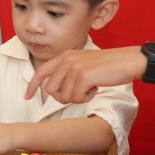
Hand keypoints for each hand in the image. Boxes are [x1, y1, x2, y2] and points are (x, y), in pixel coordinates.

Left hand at [26, 47, 141, 105]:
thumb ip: (68, 73)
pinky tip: (95, 88)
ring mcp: (74, 67)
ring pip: (64, 96)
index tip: (28, 97)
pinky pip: (76, 97)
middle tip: (79, 94)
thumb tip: (54, 91)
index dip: (33, 86)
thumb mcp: (83, 64)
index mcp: (64, 56)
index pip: (41, 72)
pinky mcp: (84, 76)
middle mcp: (66, 60)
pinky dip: (86, 98)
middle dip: (63, 98)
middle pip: (51, 90)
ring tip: (90, 88)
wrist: (127, 61)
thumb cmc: (107, 66)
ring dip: (77, 98)